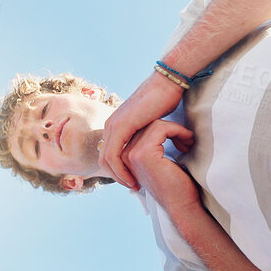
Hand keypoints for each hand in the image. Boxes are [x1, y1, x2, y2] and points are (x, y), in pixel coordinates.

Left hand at [99, 71, 184, 188]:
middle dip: (117, 177)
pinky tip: (133, 177)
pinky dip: (120, 170)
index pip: (108, 155)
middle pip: (103, 160)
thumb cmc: (163, 100)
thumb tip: (148, 145)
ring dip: (118, 176)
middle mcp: (110, 125)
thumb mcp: (150, 123)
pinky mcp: (120, 126)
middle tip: (133, 187)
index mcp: (116, 125)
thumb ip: (144, 133)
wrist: (166, 83)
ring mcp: (113, 125)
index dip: (119, 171)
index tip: (134, 181)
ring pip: (105, 160)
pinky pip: (113, 155)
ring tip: (134, 186)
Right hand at [125, 120, 198, 210]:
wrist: (181, 205)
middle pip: (146, 124)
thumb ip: (153, 145)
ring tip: (188, 141)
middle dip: (170, 129)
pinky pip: (160, 128)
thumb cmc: (175, 186)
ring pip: (153, 124)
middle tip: (187, 141)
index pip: (142, 128)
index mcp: (126, 157)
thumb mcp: (159, 162)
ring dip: (176, 129)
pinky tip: (188, 141)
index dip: (164, 130)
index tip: (181, 142)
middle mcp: (124, 156)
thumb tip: (158, 123)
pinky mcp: (143, 153)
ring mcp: (131, 154)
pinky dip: (178, 131)